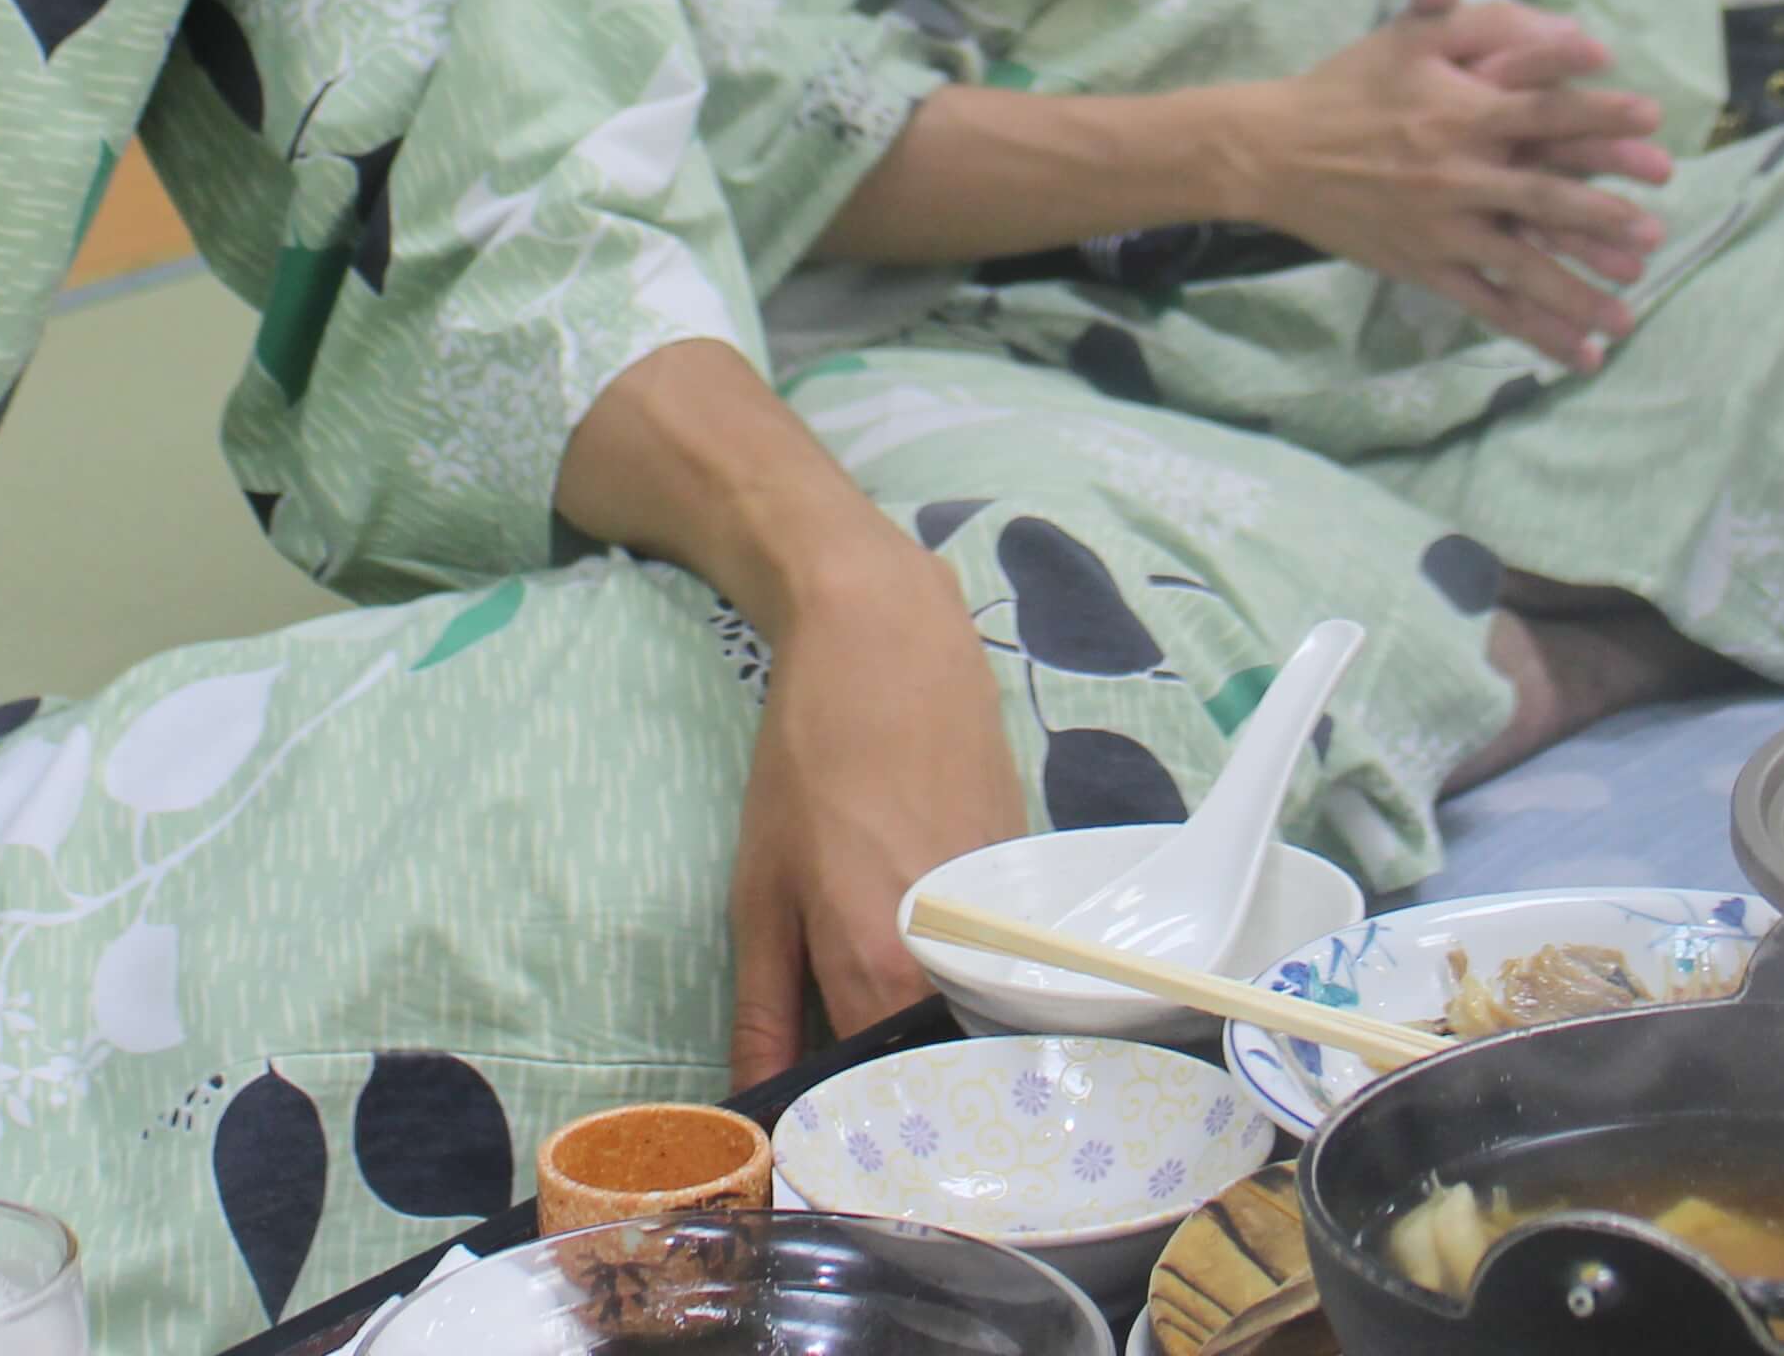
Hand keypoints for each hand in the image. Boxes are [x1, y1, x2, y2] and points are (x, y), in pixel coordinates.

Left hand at [725, 534, 1022, 1084]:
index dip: (847, 1132)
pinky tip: (929, 957)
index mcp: (880, 969)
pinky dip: (965, 988)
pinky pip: (1000, 974)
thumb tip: (751, 1109)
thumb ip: (764, 1012)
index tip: (817, 1140)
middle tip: (844, 1088)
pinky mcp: (1031, 891)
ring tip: (882, 1025)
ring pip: (976, 1026)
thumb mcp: (761, 891)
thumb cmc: (808, 762)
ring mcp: (1006, 926)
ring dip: (935, 1045)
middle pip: (938, 1072)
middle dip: (897, 1098)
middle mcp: (958, 960)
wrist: (889, 644)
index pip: (878, 1103)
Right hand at [1236, 0, 1675, 367]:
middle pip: (1544, 200)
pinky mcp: (1424, 267)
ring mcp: (1440, 229)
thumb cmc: (1350, 84)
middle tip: (1654, 232)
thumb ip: (1484, 23)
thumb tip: (1566, 32)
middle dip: (1605, 218)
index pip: (1545, 114)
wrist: (1272, 151)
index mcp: (1458, 114)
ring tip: (1632, 311)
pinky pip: (1488, 305)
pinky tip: (1580, 353)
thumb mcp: (1411, 35)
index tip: (1655, 120)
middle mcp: (1455, 175)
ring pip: (1522, 268)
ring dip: (1579, 292)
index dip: (1602, 114)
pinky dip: (1535, 331)